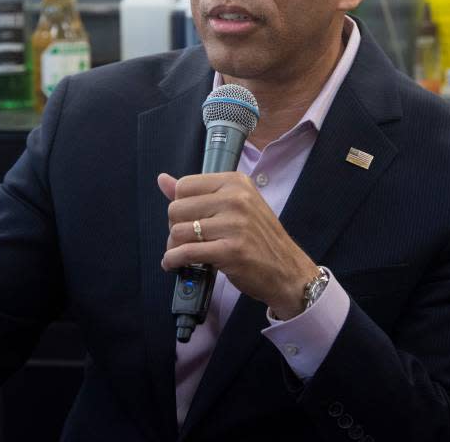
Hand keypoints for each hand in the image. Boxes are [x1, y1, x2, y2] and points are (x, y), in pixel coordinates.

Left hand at [158, 172, 317, 318]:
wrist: (287, 270)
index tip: (189, 219)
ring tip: (182, 253)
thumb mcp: (234, 206)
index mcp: (235, 182)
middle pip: (177, 208)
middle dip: (175, 227)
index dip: (180, 205)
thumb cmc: (258, 238)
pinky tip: (174, 264)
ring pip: (178, 231)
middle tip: (185, 240)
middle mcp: (235, 198)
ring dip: (173, 247)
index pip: (184, 186)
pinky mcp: (230, 251)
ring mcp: (234, 224)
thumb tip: (162, 179)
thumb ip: (197, 193)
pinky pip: (186, 252)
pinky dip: (173, 260)